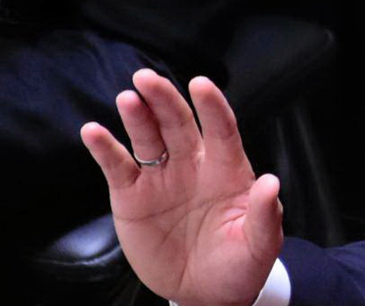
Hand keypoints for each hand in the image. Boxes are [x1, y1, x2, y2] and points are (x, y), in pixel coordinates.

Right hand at [81, 69, 282, 305]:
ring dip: (137, 116)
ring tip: (128, 98)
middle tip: (148, 79)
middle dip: (164, 99)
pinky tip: (93, 131)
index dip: (212, 106)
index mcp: (227, 170)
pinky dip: (104, 148)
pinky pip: (118, 166)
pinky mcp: (132, 197)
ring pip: (147, 137)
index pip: (221, 130)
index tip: (201, 84)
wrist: (204, 294)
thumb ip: (265, 215)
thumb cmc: (239, 265)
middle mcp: (192, 165)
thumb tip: (271, 183)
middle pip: (177, 123)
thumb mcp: (259, 245)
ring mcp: (161, 178)